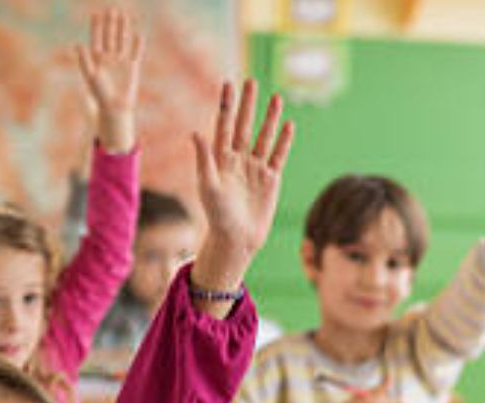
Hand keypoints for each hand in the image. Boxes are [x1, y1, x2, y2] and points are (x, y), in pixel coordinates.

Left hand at [74, 7, 143, 152]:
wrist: (115, 107)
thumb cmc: (100, 94)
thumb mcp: (90, 76)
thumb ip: (84, 60)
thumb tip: (79, 44)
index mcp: (97, 58)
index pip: (97, 38)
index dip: (96, 26)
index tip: (96, 14)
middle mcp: (109, 57)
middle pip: (110, 36)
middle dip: (111, 23)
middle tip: (112, 9)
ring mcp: (121, 61)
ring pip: (122, 41)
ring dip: (123, 29)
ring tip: (124, 15)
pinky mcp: (133, 68)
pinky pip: (136, 53)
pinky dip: (137, 45)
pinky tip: (138, 35)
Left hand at [188, 80, 295, 302]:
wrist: (237, 239)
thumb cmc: (217, 215)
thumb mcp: (208, 186)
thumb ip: (204, 159)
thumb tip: (195, 132)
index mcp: (220, 159)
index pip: (223, 125)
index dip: (226, 105)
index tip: (228, 84)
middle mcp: (238, 160)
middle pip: (244, 125)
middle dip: (248, 104)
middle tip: (251, 82)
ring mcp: (255, 168)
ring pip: (264, 137)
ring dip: (270, 118)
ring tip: (276, 97)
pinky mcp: (271, 180)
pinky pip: (278, 156)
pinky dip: (283, 141)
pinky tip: (288, 125)